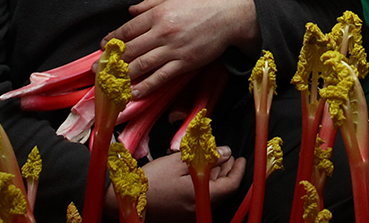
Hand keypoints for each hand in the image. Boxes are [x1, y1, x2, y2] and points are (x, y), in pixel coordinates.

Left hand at [101, 0, 258, 99]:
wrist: (230, 14)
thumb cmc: (202, 2)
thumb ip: (150, 3)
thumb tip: (130, 11)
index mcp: (159, 13)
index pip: (129, 29)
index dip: (113, 39)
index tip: (103, 46)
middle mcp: (163, 31)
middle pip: (131, 49)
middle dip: (113, 60)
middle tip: (98, 69)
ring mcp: (174, 49)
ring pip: (143, 65)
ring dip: (124, 75)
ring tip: (111, 82)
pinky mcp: (185, 62)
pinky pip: (162, 77)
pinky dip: (147, 85)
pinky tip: (135, 91)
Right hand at [105, 149, 243, 219]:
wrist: (127, 199)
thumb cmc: (153, 179)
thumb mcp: (179, 161)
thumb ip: (205, 157)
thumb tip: (224, 153)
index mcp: (200, 197)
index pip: (230, 186)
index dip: (238, 170)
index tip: (240, 158)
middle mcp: (198, 209)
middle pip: (222, 191)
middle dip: (227, 171)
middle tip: (227, 154)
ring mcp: (189, 214)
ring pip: (211, 195)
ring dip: (216, 177)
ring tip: (214, 159)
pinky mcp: (181, 215)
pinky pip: (200, 198)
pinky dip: (204, 184)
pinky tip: (198, 171)